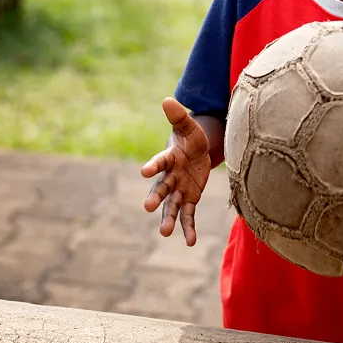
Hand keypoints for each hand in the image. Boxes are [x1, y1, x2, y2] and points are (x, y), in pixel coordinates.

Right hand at [142, 98, 211, 245]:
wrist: (198, 151)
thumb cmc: (191, 137)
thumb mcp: (189, 126)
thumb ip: (179, 116)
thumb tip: (167, 100)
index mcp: (168, 158)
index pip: (159, 161)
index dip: (153, 166)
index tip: (144, 171)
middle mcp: (170, 176)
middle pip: (161, 188)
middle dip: (155, 197)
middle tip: (147, 207)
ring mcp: (178, 190)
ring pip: (172, 206)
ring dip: (169, 219)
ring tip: (165, 233)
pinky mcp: (189, 198)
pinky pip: (188, 215)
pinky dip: (189, 228)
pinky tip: (190, 242)